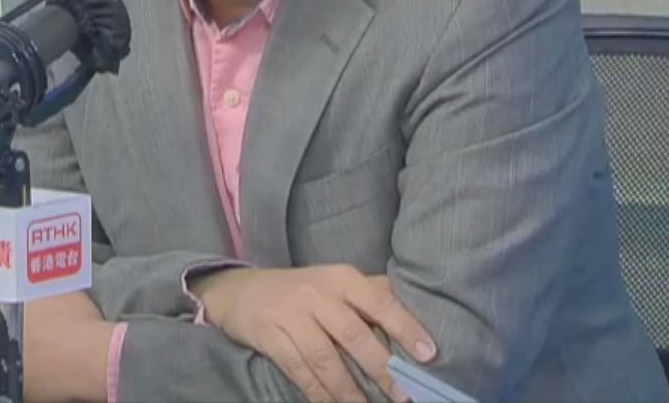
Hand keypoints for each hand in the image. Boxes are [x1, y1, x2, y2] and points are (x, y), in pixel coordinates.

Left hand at [0, 291, 111, 402]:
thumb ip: (35, 292)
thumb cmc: (75, 319)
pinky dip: (14, 386)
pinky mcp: (18, 395)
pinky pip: (7, 394)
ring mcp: (3, 377)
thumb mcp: (55, 291)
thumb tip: (34, 285)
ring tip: (10, 368)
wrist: (89, 358)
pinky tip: (30, 380)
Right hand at [195, 265, 436, 402]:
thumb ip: (370, 293)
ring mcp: (291, 316)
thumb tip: (416, 311)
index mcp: (341, 278)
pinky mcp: (269, 337)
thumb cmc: (301, 290)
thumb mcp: (334, 281)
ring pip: (325, 358)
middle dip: (381, 367)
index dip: (405, 326)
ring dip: (349, 390)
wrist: (240, 291)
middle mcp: (317, 294)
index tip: (428, 354)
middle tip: (403, 394)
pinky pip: (298, 370)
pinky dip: (318, 393)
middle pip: (353, 334)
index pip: (379, 301)